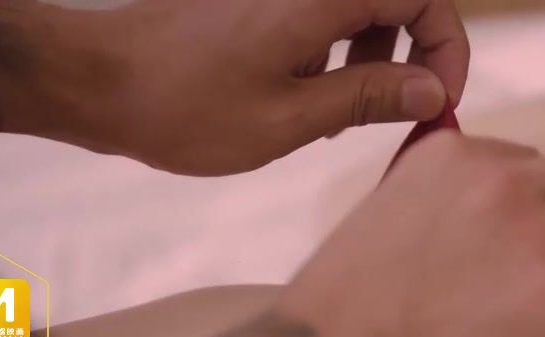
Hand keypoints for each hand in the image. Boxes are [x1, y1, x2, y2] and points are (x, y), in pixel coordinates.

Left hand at [0, 0, 468, 174]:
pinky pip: (324, 17)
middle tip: (391, 113)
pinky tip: (305, 100)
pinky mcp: (262, 5)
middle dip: (410, 56)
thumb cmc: (185, 107)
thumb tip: (435, 89)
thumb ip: (370, 97)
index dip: (447, 48)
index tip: (440, 99)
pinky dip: (334, 57)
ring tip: (336, 116)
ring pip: (363, 9)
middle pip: (398, 0)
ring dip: (371, 61)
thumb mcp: (290, 118)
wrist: (97, 82)